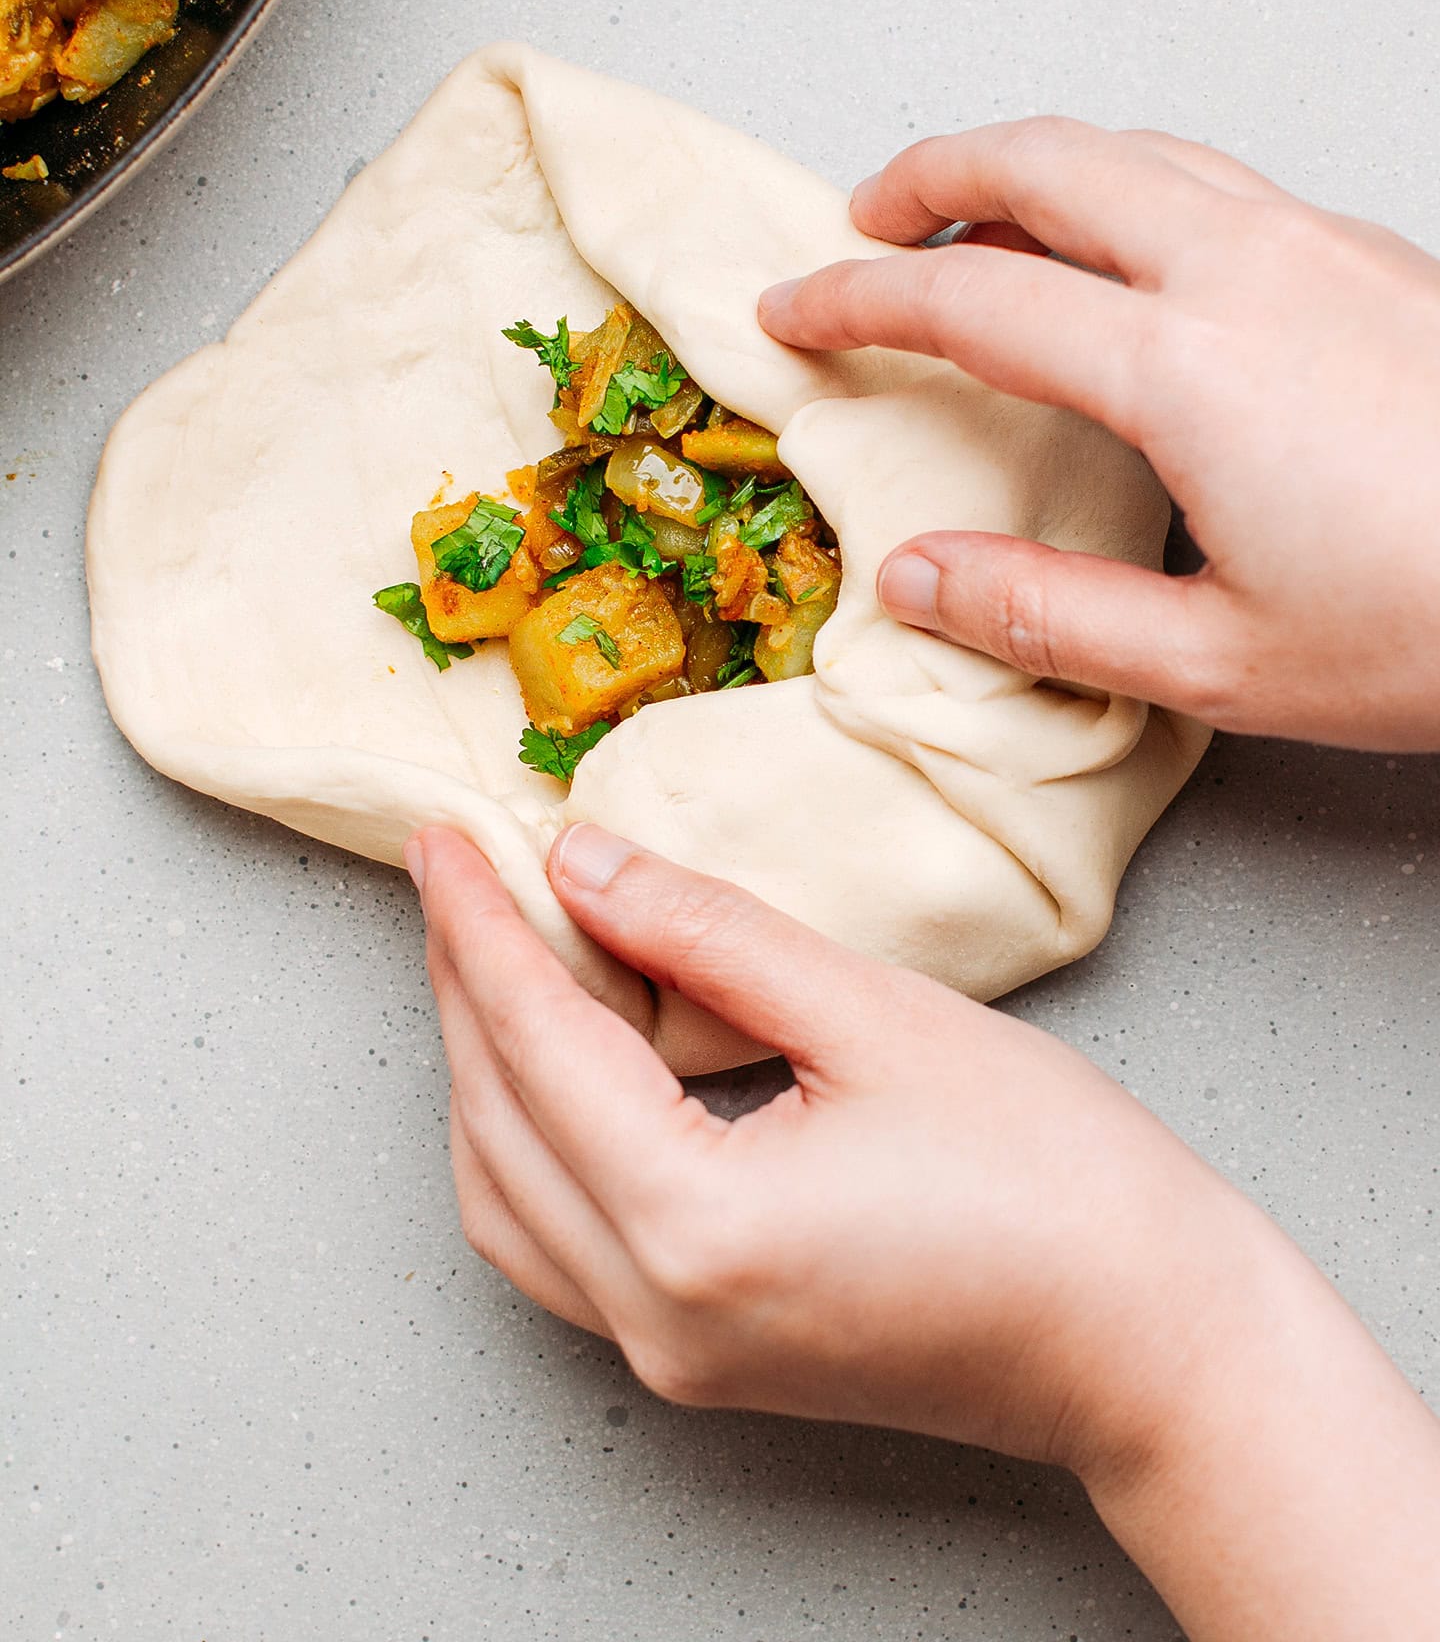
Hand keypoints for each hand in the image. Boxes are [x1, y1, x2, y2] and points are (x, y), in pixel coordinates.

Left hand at [414, 822, 1439, 1640]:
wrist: (1152, 1345)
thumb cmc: (1057, 1183)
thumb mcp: (876, 1016)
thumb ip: (710, 935)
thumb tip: (585, 865)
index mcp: (696, 1226)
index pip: (535, 1045)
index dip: (478, 926)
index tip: (438, 840)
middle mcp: (657, 1313)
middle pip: (496, 1124)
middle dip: (467, 987)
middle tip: (458, 874)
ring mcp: (674, 1355)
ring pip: (507, 1198)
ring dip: (487, 1069)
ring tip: (499, 950)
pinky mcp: (704, 1359)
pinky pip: (560, 1247)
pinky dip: (533, 1140)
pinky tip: (563, 1061)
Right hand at [758, 118, 1439, 749]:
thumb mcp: (1222, 665)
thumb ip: (1046, 613)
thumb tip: (917, 580)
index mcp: (1186, 366)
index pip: (969, 296)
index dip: (857, 296)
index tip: (791, 310)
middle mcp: (1246, 270)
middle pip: (1048, 159)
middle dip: (932, 170)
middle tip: (865, 215)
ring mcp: (1320, 244)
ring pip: (1140, 148)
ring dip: (1033, 163)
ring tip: (979, 214)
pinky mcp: (1374, 253)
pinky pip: (1214, 177)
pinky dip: (1126, 185)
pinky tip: (1127, 254)